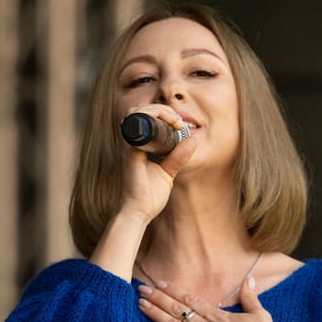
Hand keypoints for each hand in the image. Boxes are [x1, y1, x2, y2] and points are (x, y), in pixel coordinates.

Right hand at [119, 105, 197, 223]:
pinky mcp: (129, 149)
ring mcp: (129, 144)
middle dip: (164, 109)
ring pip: (138, 112)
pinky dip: (151, 115)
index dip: (165, 114)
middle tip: (180, 121)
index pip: (148, 119)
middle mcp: (132, 142)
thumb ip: (178, 157)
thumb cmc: (149, 196)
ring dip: (159, 110)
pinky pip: (137, 123)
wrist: (139, 212)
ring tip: (176, 121)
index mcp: (139, 145)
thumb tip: (193, 140)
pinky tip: (168, 121)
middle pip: (143, 111)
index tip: (182, 124)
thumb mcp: (168, 173)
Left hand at [138, 277, 291, 321]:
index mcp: (216, 315)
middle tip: (141, 289)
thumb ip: (250, 296)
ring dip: (153, 314)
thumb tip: (249, 279)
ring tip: (139, 304)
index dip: (172, 290)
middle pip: (175, 308)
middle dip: (157, 297)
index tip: (158, 283)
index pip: (189, 298)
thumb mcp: (260, 314)